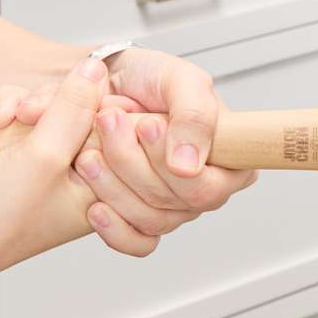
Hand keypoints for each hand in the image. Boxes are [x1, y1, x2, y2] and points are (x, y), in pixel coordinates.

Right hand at [0, 59, 109, 266]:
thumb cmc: (3, 218)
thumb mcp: (46, 156)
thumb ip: (74, 108)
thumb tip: (95, 70)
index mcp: (107, 183)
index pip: (115, 125)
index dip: (90, 105)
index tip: (66, 102)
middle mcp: (81, 172)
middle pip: (75, 110)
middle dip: (38, 105)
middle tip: (20, 115)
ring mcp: (48, 162)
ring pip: (39, 108)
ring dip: (8, 105)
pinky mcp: (17, 153)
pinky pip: (12, 115)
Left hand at [11, 47, 255, 255]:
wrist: (101, 81)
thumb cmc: (148, 77)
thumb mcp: (179, 79)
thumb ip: (194, 116)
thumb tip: (189, 167)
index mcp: (230, 158)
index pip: (211, 186)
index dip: (174, 165)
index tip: (144, 125)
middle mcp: (206, 186)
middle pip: (178, 202)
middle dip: (133, 164)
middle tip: (108, 121)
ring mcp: (175, 206)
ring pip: (153, 218)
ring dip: (114, 187)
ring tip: (88, 153)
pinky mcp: (142, 217)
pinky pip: (138, 241)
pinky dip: (113, 226)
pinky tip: (95, 207)